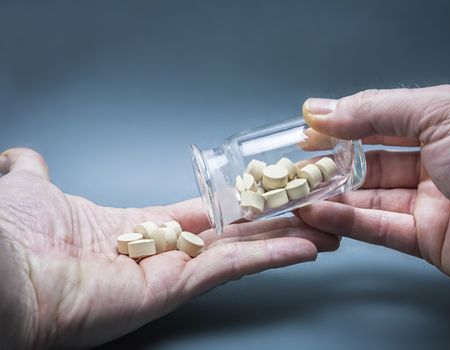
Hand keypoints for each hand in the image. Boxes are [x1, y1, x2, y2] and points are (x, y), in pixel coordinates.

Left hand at [0, 148, 338, 348]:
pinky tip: (307, 245)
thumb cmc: (16, 234)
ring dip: (284, 239)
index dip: (230, 205)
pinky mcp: (178, 288)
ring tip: (325, 228)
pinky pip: (234, 268)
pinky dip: (273, 256)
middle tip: (309, 211)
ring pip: (241, 251)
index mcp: (133, 230)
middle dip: (271, 224)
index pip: (195, 214)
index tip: (260, 194)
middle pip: (228, 234)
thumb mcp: (30, 189)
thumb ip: (35, 173)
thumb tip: (25, 158)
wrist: (5, 272)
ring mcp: (172, 272)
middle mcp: (159, 253)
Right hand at [297, 85, 449, 295]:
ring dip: (332, 196)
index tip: (306, 128)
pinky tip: (320, 214)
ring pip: (368, 198)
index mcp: (440, 127)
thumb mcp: (439, 113)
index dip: (341, 124)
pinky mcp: (425, 240)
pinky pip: (378, 229)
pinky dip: (347, 223)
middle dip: (331, 163)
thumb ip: (377, 109)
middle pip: (369, 162)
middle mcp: (432, 164)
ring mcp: (427, 204)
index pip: (378, 122)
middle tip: (295, 165)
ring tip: (298, 192)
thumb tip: (324, 108)